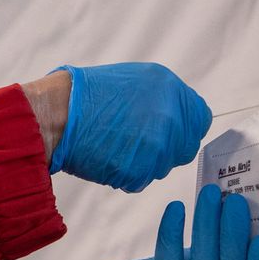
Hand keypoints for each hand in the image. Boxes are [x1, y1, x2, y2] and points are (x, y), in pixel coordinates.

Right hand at [49, 63, 210, 192]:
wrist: (58, 115)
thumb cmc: (88, 95)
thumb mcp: (136, 80)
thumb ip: (165, 98)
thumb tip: (179, 117)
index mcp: (170, 89)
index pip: (199, 118)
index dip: (185, 127)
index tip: (172, 130)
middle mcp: (170, 117)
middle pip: (185, 146)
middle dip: (167, 147)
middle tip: (138, 141)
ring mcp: (157, 146)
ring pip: (163, 165)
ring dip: (145, 161)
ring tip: (117, 143)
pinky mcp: (141, 170)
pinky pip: (142, 179)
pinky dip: (127, 173)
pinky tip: (109, 156)